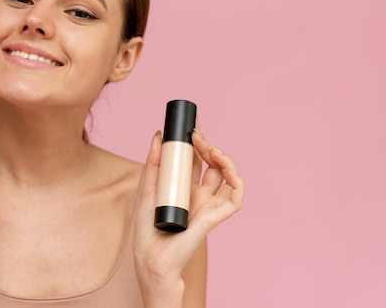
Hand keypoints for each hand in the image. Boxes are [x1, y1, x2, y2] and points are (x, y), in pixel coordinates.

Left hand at [133, 129, 243, 286]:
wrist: (150, 258)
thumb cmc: (148, 231)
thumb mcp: (148, 189)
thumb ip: (154, 163)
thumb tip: (158, 134)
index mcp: (185, 189)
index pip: (198, 160)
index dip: (198, 143)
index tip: (191, 127)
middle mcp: (200, 195)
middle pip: (213, 164)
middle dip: (207, 145)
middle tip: (195, 135)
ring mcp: (209, 204)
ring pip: (228, 175)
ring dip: (222, 157)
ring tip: (208, 148)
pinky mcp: (215, 216)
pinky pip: (236, 197)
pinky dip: (237, 180)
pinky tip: (227, 169)